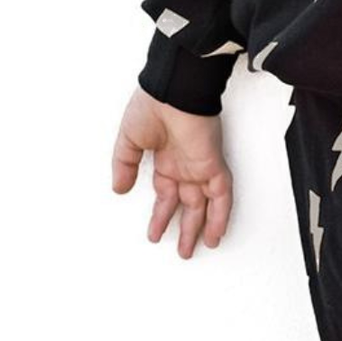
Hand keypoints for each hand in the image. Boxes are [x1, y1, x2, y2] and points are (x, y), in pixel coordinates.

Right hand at [110, 87, 233, 257]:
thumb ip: (125, 165)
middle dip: (184, 228)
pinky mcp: (213, 165)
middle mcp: (185, 167)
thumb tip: (119, 188)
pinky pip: (222, 196)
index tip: (154, 234)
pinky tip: (216, 234)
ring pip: (205, 205)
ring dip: (201, 229)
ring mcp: (200, 167)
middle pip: (187, 205)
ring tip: (197, 250)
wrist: (172, 90)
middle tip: (182, 250)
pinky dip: (220, 216)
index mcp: (167, 160)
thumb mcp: (128, 140)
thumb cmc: (151, 105)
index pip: (166, 195)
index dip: (161, 215)